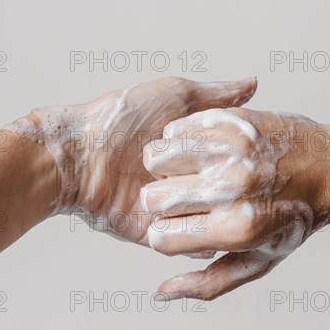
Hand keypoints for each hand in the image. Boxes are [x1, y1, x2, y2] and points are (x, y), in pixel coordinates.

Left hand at [5, 77, 257, 242]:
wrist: (78, 154)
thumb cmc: (121, 119)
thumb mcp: (176, 95)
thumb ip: (216, 95)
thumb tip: (252, 84)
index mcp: (192, 154)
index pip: (233, 162)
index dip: (242, 159)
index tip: (250, 154)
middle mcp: (184, 182)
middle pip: (227, 195)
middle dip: (230, 190)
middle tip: (232, 182)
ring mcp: (172, 209)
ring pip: (214, 221)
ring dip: (211, 211)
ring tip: (204, 198)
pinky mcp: (156, 232)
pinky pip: (191, 244)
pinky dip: (198, 237)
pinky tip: (203, 221)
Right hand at [141, 107, 329, 299]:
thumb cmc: (293, 220)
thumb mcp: (257, 261)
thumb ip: (208, 282)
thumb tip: (161, 293)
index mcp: (237, 229)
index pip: (159, 237)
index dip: (165, 233)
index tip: (183, 225)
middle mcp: (231, 188)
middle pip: (152, 198)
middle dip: (161, 201)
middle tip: (186, 197)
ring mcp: (231, 150)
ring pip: (156, 157)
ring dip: (166, 167)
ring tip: (190, 171)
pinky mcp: (231, 121)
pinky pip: (175, 129)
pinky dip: (180, 140)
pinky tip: (203, 150)